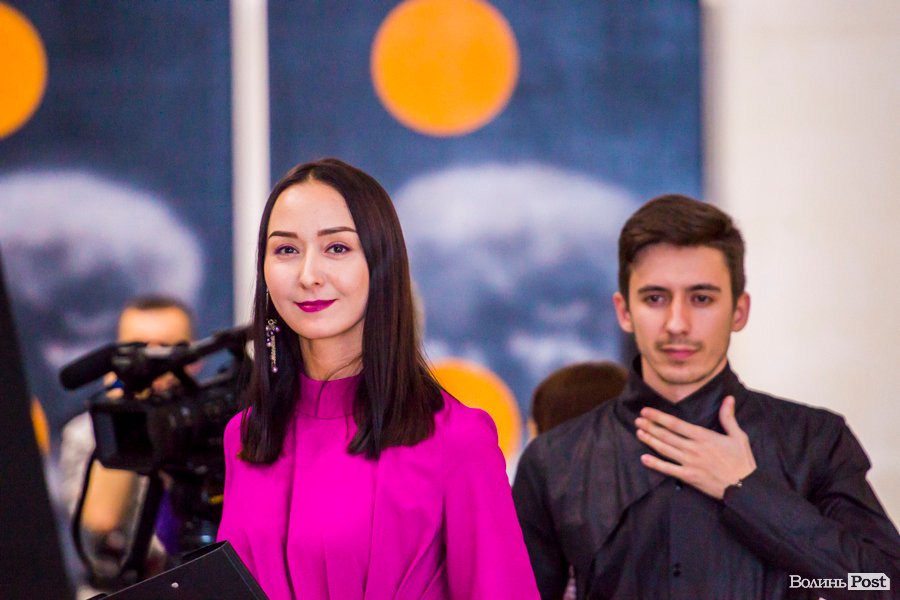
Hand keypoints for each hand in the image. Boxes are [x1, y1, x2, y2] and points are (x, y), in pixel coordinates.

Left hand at [634, 395, 755, 498]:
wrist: (744, 487)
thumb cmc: (742, 461)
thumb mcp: (738, 436)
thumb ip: (728, 417)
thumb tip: (728, 398)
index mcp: (703, 437)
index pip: (675, 424)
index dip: (658, 416)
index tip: (646, 411)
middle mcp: (693, 448)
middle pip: (666, 435)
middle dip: (650, 426)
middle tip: (638, 420)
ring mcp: (689, 463)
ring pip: (665, 449)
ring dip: (650, 440)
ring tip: (639, 432)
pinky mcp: (689, 477)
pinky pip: (668, 469)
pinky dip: (655, 464)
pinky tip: (644, 458)